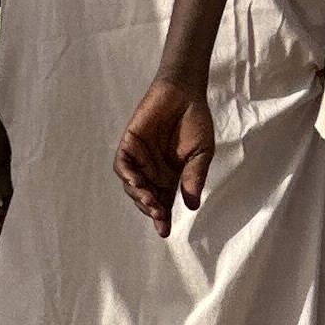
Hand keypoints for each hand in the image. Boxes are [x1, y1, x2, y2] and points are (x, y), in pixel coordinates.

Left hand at [113, 79, 212, 234]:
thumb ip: (194, 176)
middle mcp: (152, 171)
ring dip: (139, 195)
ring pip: (132, 186)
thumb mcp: (201, 153)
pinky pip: (122, 165)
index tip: (164, 232)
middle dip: (151, 208)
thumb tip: (192, 205)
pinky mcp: (129, 145)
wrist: (184, 93)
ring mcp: (139, 159)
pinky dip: (127, 175)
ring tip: (150, 200)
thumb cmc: (195, 121)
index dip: (162, 218)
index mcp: (171, 176)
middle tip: (159, 212)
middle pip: (147, 198)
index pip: (164, 202)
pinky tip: (136, 182)